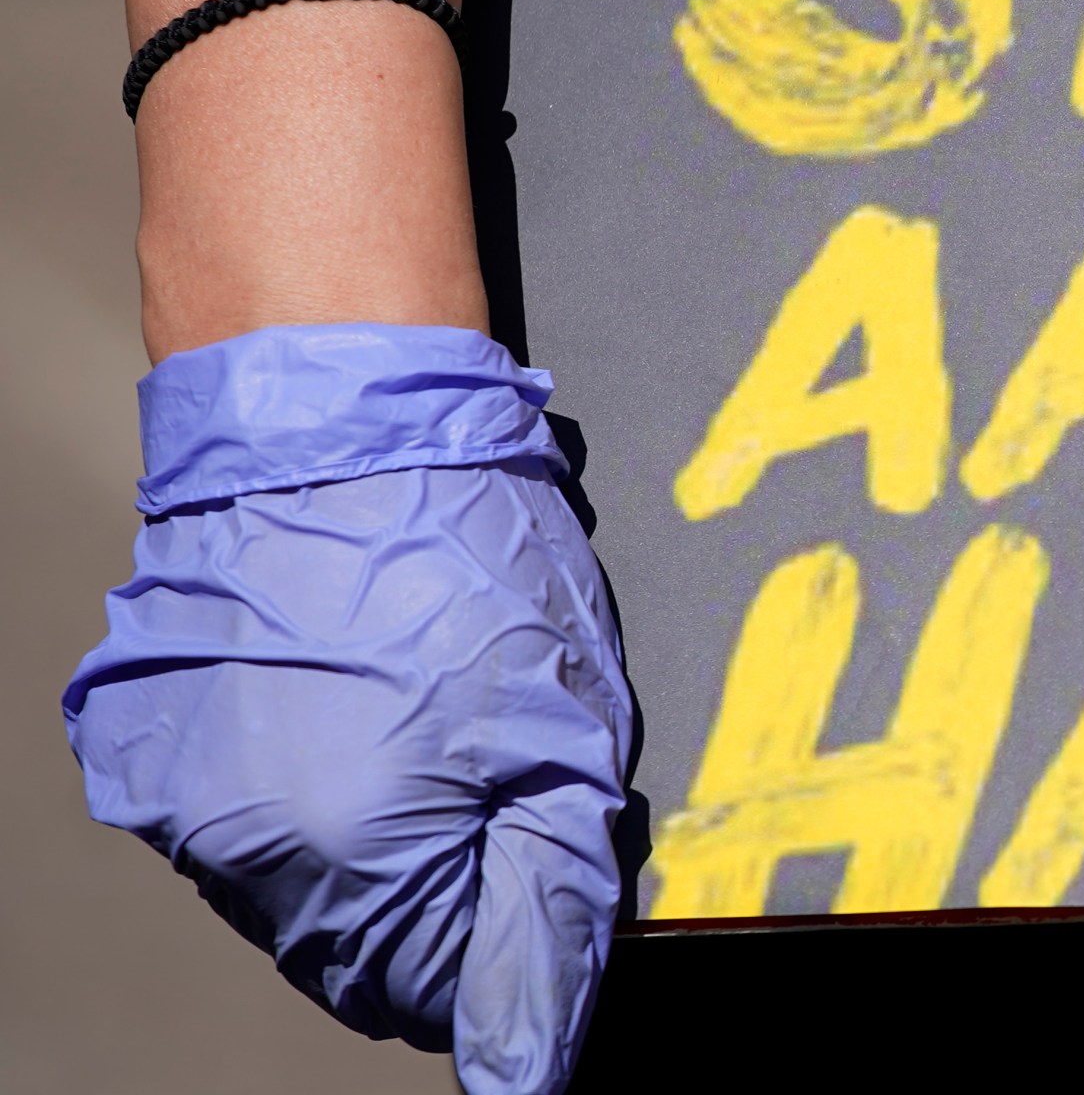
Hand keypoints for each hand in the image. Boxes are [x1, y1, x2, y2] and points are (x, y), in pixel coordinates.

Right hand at [62, 325, 634, 1094]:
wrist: (342, 421)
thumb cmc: (466, 558)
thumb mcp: (567, 739)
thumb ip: (552, 915)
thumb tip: (532, 1064)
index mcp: (350, 862)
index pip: (439, 994)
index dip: (508, 932)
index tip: (533, 849)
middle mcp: (242, 852)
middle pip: (364, 949)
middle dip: (442, 885)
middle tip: (484, 767)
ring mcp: (180, 800)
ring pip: (303, 889)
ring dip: (370, 838)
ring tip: (415, 717)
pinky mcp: (148, 747)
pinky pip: (243, 818)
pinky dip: (303, 782)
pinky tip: (349, 697)